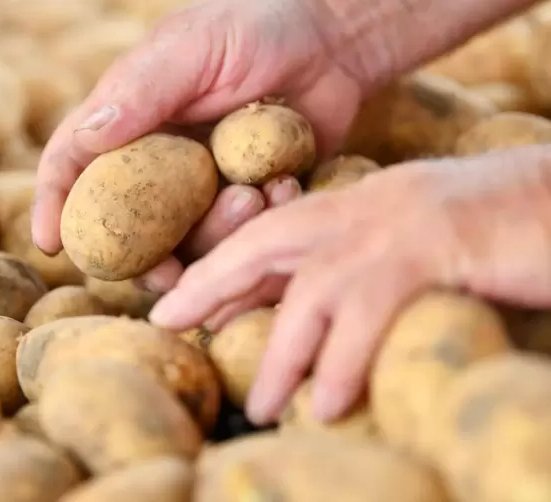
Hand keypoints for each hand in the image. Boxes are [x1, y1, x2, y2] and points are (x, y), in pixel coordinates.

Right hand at [31, 0, 365, 290]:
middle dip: (144, 255)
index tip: (50, 244)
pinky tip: (283, 189)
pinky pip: (239, 237)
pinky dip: (257, 226)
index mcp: (129, 121)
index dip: (55, 204)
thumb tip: (88, 137)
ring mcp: (203, 186)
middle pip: (127, 226)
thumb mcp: (193, 49)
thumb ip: (142, 91)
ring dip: (215, 234)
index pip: (74, 165)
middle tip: (168, 270)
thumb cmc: (255, 25)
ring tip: (254, 196)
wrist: (332, 40)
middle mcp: (159, 161)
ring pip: (186, 242)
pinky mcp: (247, 199)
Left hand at [148, 145, 550, 424]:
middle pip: (266, 242)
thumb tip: (302, 318)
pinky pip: (370, 314)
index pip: (268, 233)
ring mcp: (395, 227)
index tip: (179, 303)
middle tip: (171, 324)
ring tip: (260, 406)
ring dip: (281, 353)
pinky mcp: (434, 250)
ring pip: (313, 291)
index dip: (219, 268)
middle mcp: (364, 208)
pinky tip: (328, 404)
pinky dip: (345, 364)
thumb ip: (350, 269)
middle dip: (213, 283)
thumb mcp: (403, 243)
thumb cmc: (485, 229)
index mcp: (354, 204)